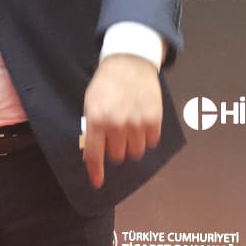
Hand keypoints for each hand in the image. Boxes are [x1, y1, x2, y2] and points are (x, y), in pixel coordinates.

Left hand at [82, 53, 162, 188]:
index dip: (95, 171)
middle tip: (116, 137)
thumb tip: (93, 150)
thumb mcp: (91, 102)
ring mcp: (137, 123)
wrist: (130, 62)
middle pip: (117, 156)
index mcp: (97, 120)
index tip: (97, 183)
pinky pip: (151, 142)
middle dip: (115, 149)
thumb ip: (92, 126)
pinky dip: (146, 138)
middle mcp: (116, 125)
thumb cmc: (106, 83)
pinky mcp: (154, 120)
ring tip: (130, 130)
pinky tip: (142, 125)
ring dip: (132, 146)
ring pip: (136, 152)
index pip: (95, 153)